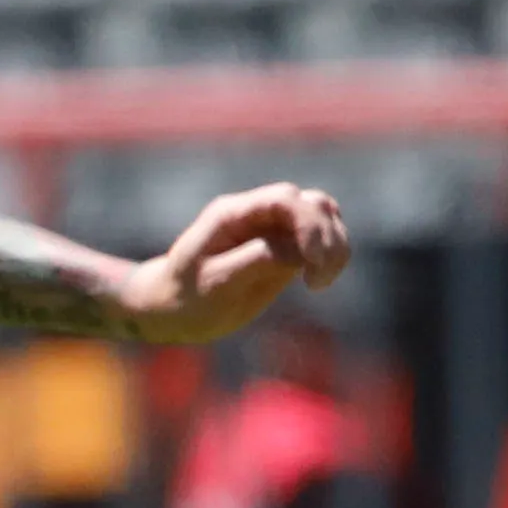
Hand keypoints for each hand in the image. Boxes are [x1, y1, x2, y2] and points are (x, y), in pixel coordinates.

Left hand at [114, 183, 353, 344]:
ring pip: (324, 217)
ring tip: (320, 283)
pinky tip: (319, 281)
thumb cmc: (186, 298)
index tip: (312, 265)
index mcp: (233, 214)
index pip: (286, 199)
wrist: (171, 308)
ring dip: (335, 246)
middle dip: (327, 239)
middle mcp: (257, 214)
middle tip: (317, 284)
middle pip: (312, 203)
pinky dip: (331, 256)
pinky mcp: (284, 247)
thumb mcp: (216, 284)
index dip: (310, 225)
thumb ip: (257, 261)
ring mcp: (272, 228)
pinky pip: (321, 240)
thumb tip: (298, 252)